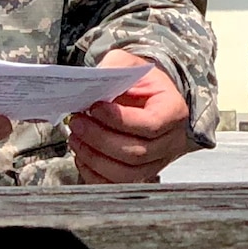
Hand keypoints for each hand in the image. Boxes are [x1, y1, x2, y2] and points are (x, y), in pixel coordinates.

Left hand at [66, 53, 191, 184]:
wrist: (148, 98)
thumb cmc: (140, 82)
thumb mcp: (130, 64)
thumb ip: (113, 68)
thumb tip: (90, 82)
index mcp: (173, 111)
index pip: (149, 124)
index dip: (119, 119)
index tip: (95, 106)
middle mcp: (170, 142)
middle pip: (136, 152)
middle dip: (100, 138)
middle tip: (76, 121)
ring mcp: (156, 162)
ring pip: (126, 173)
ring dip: (94, 157)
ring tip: (75, 137)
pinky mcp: (140, 174)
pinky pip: (117, 184)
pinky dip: (94, 174)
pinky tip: (81, 155)